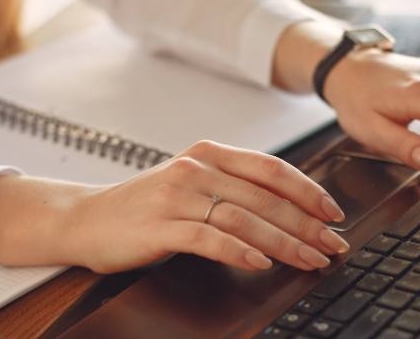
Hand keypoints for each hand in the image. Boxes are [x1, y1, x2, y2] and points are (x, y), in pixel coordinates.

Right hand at [0, 141, 349, 273]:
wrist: (85, 219)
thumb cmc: (143, 206)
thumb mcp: (191, 184)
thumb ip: (232, 188)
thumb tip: (289, 209)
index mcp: (209, 155)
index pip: (271, 169)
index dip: (308, 191)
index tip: (334, 213)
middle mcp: (196, 169)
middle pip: (265, 197)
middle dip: (307, 224)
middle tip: (333, 244)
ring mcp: (177, 196)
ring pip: (245, 218)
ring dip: (284, 241)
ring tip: (310, 259)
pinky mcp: (161, 226)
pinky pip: (209, 238)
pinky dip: (239, 251)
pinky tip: (260, 263)